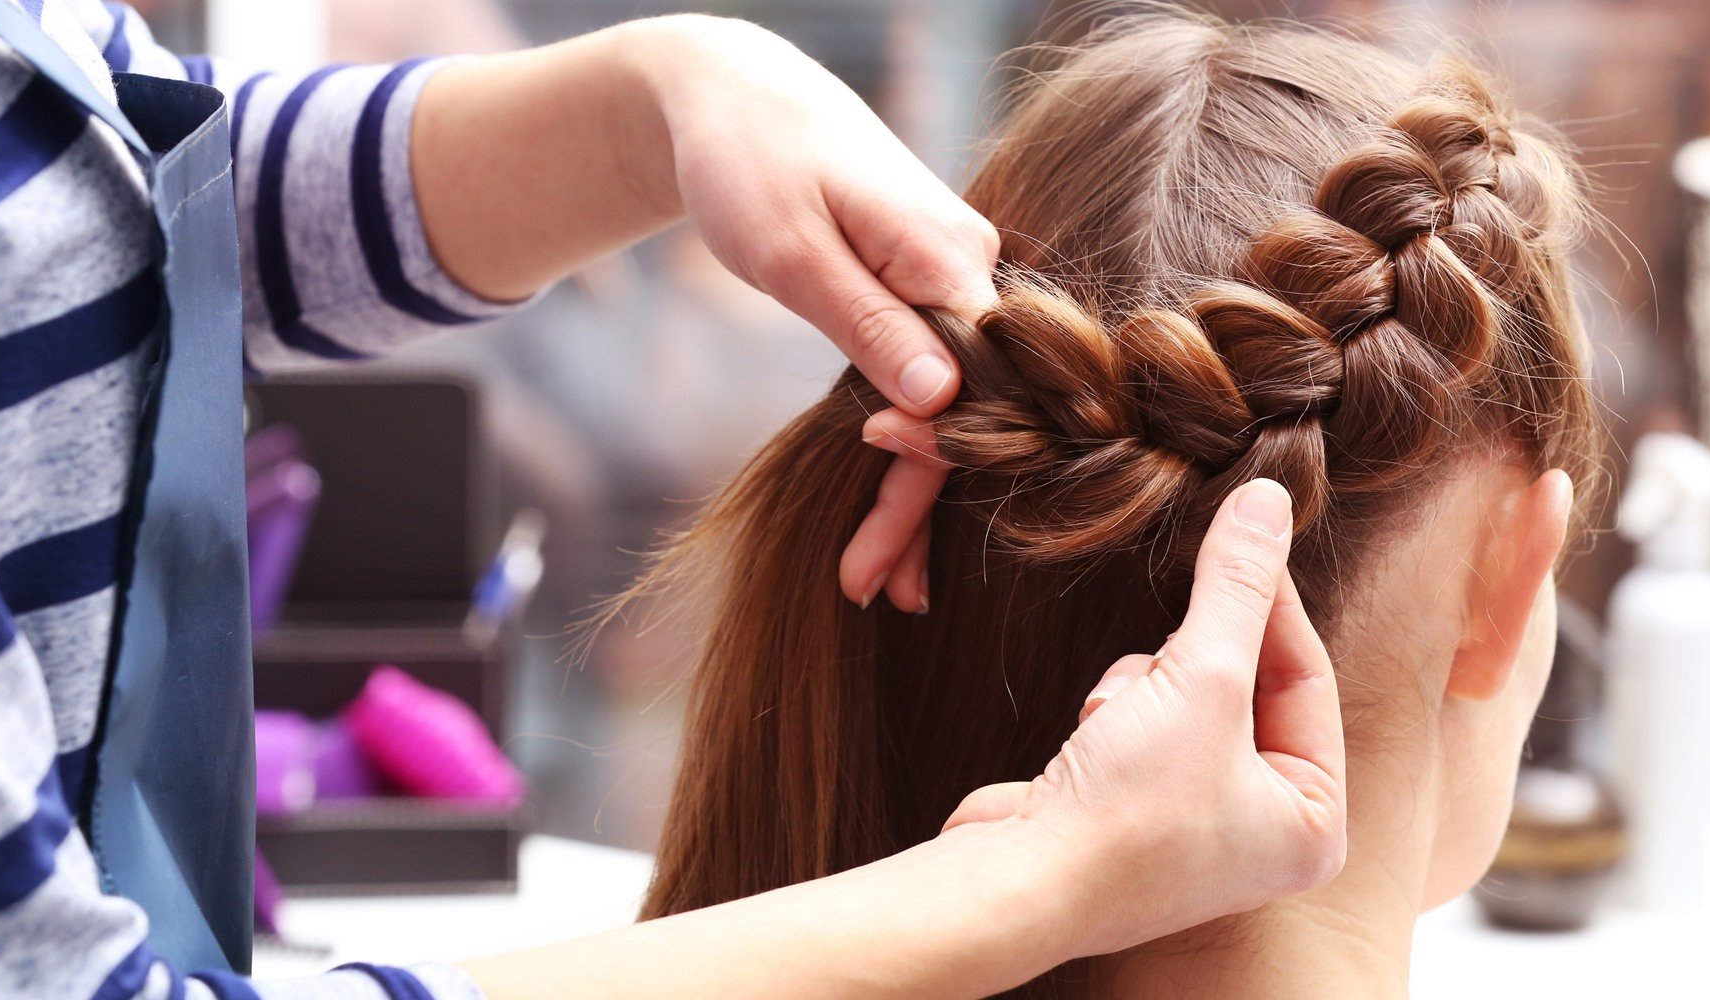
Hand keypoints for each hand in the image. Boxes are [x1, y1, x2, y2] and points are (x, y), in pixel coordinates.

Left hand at [632, 16, 994, 611]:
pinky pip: (930, 373)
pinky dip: (909, 437)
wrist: (734, 96)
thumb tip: (943, 400)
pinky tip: (891, 497)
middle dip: (918, 508)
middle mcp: (972, 267)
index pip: (975, 391)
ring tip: (876, 579)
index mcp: (951, 258)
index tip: (875, 545)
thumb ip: (870, 325)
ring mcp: (950, 277)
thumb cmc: (750, 165)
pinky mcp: (924, 286)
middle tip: (873, 594)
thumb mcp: (794, 252)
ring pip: (951, 400)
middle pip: (969, 408)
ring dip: (913, 488)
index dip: (930, 473)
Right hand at [939, 479, 1347, 957]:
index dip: (1270, 603)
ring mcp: (1194, 825)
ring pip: (1188, 698)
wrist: (1019, 881)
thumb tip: (1269, 501)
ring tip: (1116, 712)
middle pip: (1247, 688)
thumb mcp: (1202, 679)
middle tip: (1168, 651)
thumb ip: (1237, 586)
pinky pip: (1143, 723)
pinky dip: (1116, 710)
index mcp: (1314, 824)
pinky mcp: (1132, 810)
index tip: (1242, 535)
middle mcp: (1263, 833)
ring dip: (1146, 683)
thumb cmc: (1129, 810)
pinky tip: (1092, 731)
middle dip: (1193, 660)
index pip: (1308, 678)